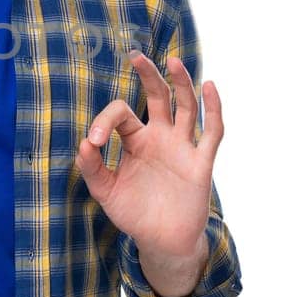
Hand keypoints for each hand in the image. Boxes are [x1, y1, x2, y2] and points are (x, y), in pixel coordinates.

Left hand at [74, 50, 223, 259]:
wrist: (161, 242)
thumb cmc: (134, 213)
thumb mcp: (105, 191)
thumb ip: (92, 168)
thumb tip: (84, 142)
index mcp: (136, 140)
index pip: (122, 114)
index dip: (105, 121)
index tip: (94, 141)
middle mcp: (160, 137)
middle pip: (158, 96)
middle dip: (148, 75)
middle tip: (135, 55)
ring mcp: (182, 147)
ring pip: (186, 107)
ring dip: (181, 83)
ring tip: (173, 61)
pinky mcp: (200, 162)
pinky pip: (212, 132)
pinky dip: (213, 109)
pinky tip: (209, 86)